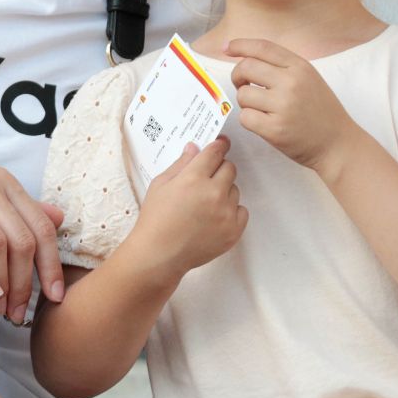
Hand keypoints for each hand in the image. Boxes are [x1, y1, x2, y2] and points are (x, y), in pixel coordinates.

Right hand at [0, 128, 64, 324]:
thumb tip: (58, 217)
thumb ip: (16, 199)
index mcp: (0, 178)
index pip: (41, 225)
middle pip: (23, 240)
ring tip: (1, 310)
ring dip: (6, 284)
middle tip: (22, 313)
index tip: (55, 296)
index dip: (52, 266)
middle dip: (28, 284)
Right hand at [128, 137, 246, 282]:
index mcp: (194, 178)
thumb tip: (195, 148)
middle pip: (229, 168)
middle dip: (219, 168)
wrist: (160, 254)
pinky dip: (231, 210)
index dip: (219, 145)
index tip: (221, 143)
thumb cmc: (156, 218)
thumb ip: (181, 164)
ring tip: (205, 203)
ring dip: (224, 190)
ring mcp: (226, 213)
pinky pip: (241, 210)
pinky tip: (214, 217)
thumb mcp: (161, 184)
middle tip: (206, 178)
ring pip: (235, 189)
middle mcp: (214, 193)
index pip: (215, 152)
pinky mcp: (234, 231)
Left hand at [226, 38, 359, 174]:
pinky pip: (245, 117)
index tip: (227, 48)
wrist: (338, 144)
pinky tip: (263, 123)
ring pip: (243, 94)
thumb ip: (282, 66)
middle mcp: (291, 83)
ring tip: (261, 108)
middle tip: (244, 86)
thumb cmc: (320, 111)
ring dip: (246, 102)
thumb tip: (244, 54)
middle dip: (238, 76)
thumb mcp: (309, 78)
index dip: (240, 45)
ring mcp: (283, 106)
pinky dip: (249, 120)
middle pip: (246, 67)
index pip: (262, 47)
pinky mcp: (275, 129)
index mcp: (300, 67)